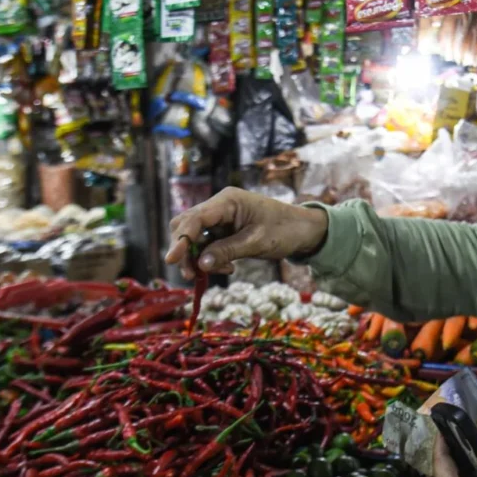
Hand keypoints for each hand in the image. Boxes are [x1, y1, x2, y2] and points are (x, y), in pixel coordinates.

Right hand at [164, 187, 328, 279]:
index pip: (195, 218)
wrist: (304, 230)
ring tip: (222, 270)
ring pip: (195, 237)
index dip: (181, 239)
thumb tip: (200, 264)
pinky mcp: (224, 230)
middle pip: (187, 226)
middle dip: (186, 251)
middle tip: (192, 275)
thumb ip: (227, 251)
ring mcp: (221, 218)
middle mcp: (220, 206)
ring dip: (199, 257)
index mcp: (227, 201)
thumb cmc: (285, 230)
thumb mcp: (256, 242)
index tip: (171, 260)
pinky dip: (211, 258)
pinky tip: (228, 267)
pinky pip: (207, 244)